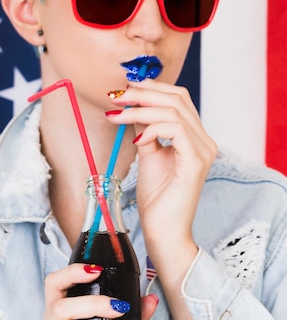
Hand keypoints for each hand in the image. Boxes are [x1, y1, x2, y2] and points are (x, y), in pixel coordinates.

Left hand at [106, 80, 216, 278]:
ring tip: (116, 116)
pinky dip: (151, 128)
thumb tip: (133, 107)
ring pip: (174, 111)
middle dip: (143, 93)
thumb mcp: (148, 156)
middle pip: (177, 98)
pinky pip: (175, 130)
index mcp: (195, 138)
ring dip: (140, 109)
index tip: (124, 88)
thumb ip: (146, 131)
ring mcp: (203, 151)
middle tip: (115, 96)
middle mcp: (204, 141)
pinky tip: (135, 140)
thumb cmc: (156, 200)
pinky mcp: (195, 163)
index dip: (151, 88)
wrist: (163, 231)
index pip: (178, 99)